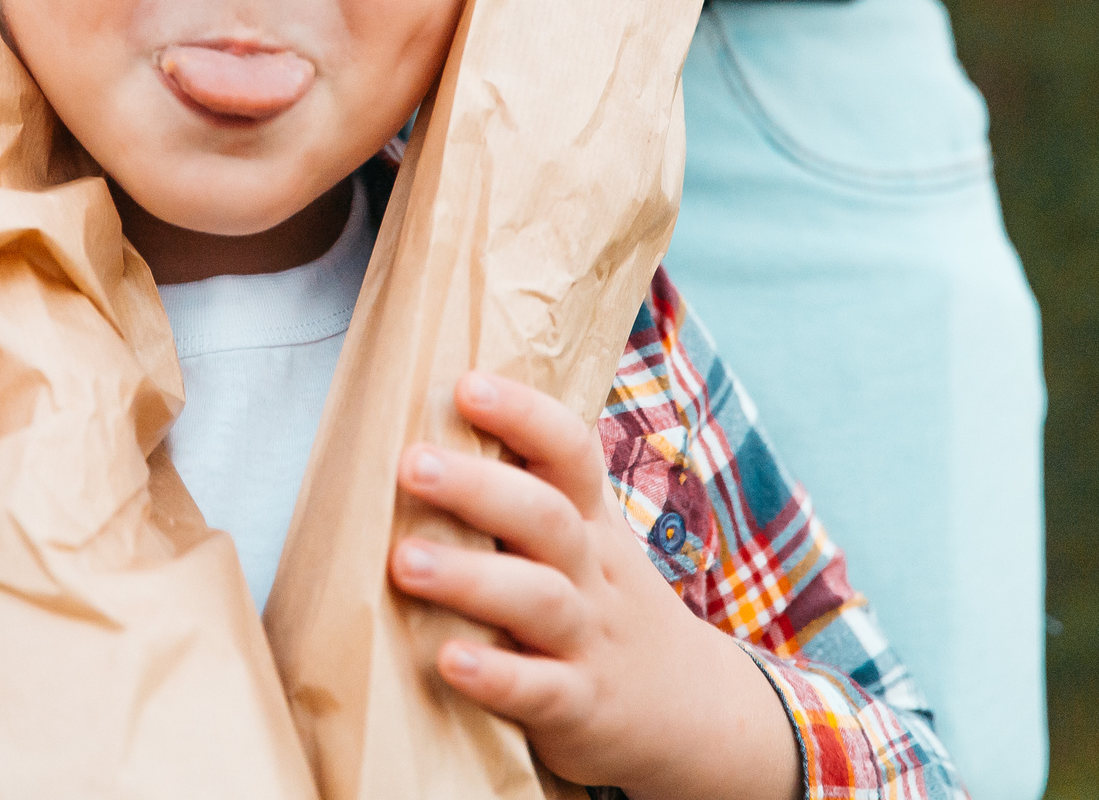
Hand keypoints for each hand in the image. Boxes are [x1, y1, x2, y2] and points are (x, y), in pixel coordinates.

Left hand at [391, 373, 797, 798]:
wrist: (693, 712)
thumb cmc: (606, 605)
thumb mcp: (590, 540)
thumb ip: (529, 491)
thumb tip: (432, 413)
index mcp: (589, 522)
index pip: (570, 452)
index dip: (524, 415)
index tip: (467, 385)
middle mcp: (592, 572)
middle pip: (545, 517)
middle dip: (477, 488)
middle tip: (411, 464)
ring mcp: (590, 639)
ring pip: (539, 600)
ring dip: (470, 578)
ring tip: (405, 561)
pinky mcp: (580, 707)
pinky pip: (540, 689)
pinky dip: (495, 676)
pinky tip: (448, 660)